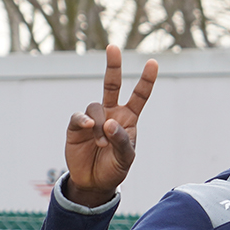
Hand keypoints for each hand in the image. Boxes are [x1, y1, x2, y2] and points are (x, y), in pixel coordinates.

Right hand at [63, 44, 158, 206]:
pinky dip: (83, 121)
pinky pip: (79, 117)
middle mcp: (111, 114)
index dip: (146, 80)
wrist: (94, 182)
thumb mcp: (126, 158)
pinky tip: (87, 128)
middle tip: (113, 47)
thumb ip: (121, 141)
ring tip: (101, 143)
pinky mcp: (76, 127)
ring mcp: (93, 118)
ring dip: (99, 125)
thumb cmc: (114, 168)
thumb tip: (109, 123)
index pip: (139, 96)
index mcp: (129, 119)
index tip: (153, 63)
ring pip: (95, 107)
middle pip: (111, 85)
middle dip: (112, 66)